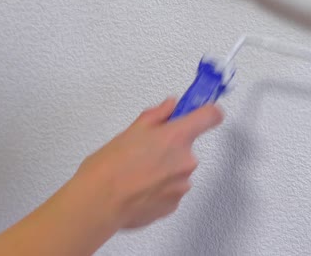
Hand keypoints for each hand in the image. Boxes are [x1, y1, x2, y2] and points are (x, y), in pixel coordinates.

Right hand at [73, 98, 223, 228]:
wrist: (100, 201)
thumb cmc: (110, 167)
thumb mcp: (132, 130)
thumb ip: (157, 115)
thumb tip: (169, 107)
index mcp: (177, 136)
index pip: (211, 116)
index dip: (208, 112)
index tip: (205, 111)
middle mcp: (186, 160)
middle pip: (188, 148)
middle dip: (171, 149)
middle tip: (146, 152)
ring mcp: (182, 184)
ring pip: (178, 171)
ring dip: (165, 171)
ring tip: (138, 173)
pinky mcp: (174, 204)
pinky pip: (172, 191)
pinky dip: (159, 189)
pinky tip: (140, 188)